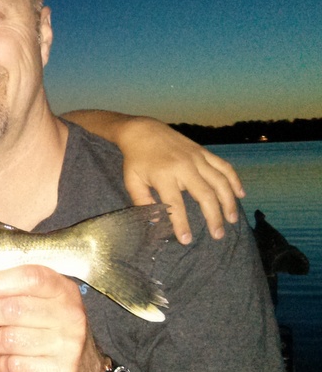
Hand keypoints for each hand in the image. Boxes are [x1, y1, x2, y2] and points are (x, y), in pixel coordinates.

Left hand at [118, 117, 244, 243]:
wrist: (143, 131)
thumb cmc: (136, 160)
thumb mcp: (132, 181)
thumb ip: (142, 202)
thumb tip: (156, 222)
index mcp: (163, 176)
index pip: (175, 205)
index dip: (181, 223)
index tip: (186, 240)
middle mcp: (183, 167)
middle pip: (205, 195)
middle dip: (213, 217)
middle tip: (218, 235)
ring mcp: (196, 158)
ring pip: (220, 181)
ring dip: (228, 202)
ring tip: (232, 219)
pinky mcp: (203, 152)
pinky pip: (224, 166)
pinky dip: (234, 180)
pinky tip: (240, 194)